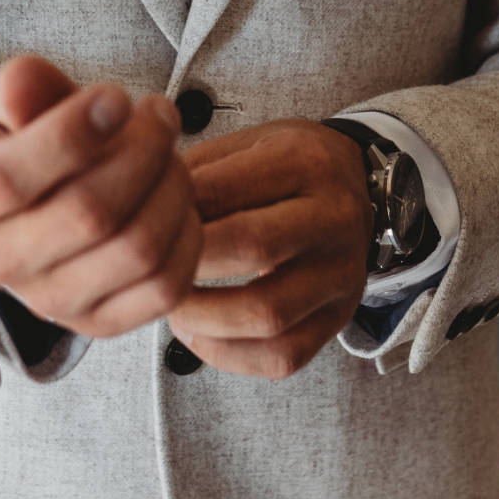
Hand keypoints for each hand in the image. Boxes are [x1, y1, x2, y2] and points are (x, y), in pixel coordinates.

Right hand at [0, 55, 202, 337]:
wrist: (36, 207)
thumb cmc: (31, 145)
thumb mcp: (15, 106)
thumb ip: (25, 87)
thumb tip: (24, 78)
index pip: (8, 177)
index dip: (71, 132)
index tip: (115, 95)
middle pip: (89, 213)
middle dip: (143, 150)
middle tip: (159, 114)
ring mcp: (50, 301)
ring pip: (136, 250)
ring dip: (171, 188)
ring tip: (170, 153)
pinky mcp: (100, 323)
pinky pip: (165, 287)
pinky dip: (186, 235)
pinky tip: (177, 199)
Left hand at [166, 119, 373, 379]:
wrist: (361, 185)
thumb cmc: (290, 165)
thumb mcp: (249, 143)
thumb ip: (198, 172)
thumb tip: (141, 211)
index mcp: (304, 163)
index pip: (224, 192)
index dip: (171, 214)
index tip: (137, 226)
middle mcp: (332, 218)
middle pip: (251, 248)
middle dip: (185, 265)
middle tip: (146, 271)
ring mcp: (341, 273)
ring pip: (268, 314)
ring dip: (203, 319)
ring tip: (168, 307)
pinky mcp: (339, 317)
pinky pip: (283, 355)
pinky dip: (230, 355)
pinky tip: (198, 336)